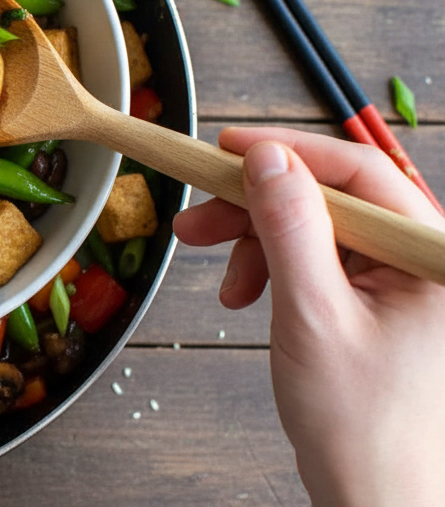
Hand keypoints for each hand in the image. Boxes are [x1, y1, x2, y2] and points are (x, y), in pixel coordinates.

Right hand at [174, 127, 444, 506]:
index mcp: (431, 257)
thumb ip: (291, 228)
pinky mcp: (376, 299)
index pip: (361, 173)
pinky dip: (273, 269)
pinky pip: (317, 259)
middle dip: (259, 207)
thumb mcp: (313, 314)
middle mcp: (423, 260)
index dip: (288, 153)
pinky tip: (246, 294)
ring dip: (258, 242)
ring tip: (221, 278)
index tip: (227, 148)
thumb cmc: (362, 424)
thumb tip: (266, 159)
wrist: (375, 496)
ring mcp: (402, 281)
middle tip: (199, 219)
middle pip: (332, 198)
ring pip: (317, 227)